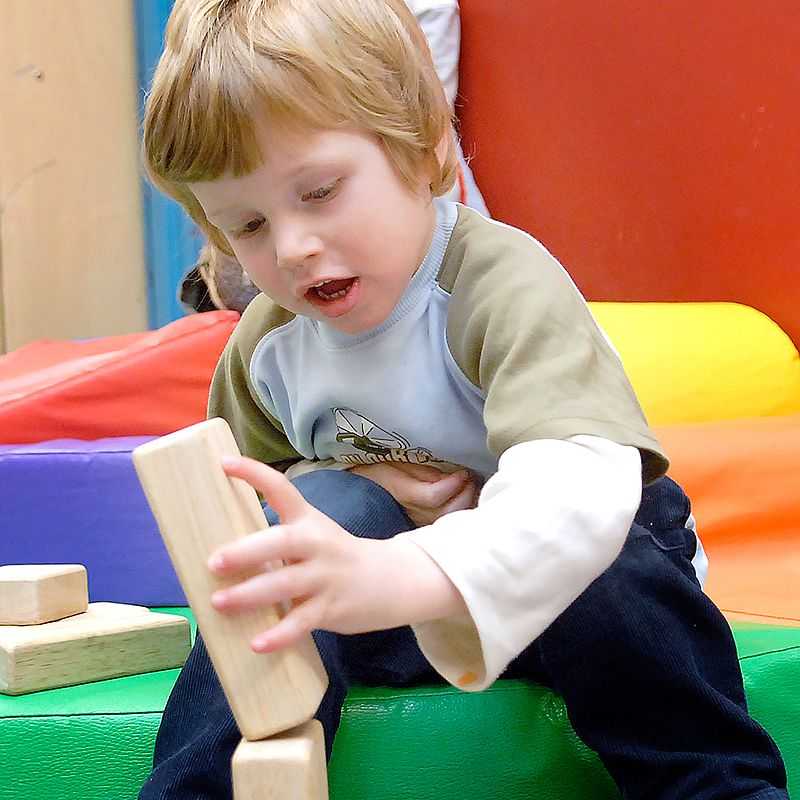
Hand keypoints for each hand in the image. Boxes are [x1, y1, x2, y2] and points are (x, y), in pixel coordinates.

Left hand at [208, 457, 466, 653]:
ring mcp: (326, 576)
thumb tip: (222, 556)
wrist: (393, 580)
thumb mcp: (314, 537)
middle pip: (282, 541)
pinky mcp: (332, 607)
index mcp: (308, 521)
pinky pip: (302, 622)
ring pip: (286, 583)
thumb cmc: (337, 558)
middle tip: (214, 562)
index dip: (254, 474)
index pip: (281, 488)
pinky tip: (256, 644)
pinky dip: (279, 635)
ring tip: (219, 602)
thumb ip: (278, 542)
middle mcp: (317, 543)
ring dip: (251, 594)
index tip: (223, 464)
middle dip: (246, 551)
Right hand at [350, 462, 477, 525]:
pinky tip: (467, 499)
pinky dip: (463, 512)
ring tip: (470, 486)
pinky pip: (449, 523)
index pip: (433, 497)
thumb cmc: (379, 470)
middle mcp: (412, 513)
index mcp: (402, 492)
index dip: (452, 484)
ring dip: (467, 504)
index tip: (463, 471)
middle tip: (470, 477)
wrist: (361, 489)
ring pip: (451, 522)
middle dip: (465, 494)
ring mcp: (420, 523)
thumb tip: (450, 476)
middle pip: (448, 513)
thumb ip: (421, 470)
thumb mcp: (395, 461)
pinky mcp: (425, 527)